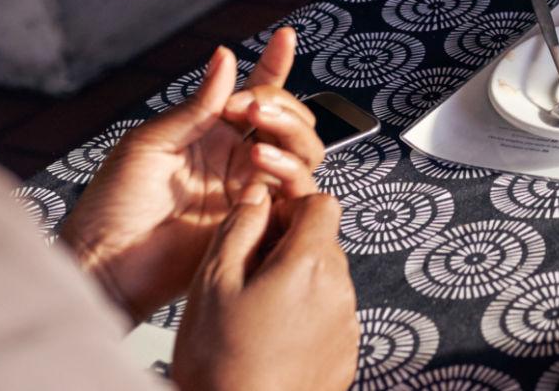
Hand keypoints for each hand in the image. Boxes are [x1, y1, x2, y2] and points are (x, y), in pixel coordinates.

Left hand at [60, 29, 324, 322]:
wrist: (106, 263)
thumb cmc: (114, 203)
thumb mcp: (151, 142)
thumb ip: (198, 106)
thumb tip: (226, 56)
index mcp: (212, 134)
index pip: (255, 93)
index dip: (275, 64)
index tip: (286, 36)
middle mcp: (237, 159)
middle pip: (289, 120)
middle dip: (281, 104)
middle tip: (251, 107)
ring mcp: (249, 190)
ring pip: (303, 151)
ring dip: (290, 133)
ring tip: (256, 139)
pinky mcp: (259, 222)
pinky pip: (296, 191)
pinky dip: (290, 171)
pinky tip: (261, 165)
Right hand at [169, 187, 359, 390]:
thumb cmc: (219, 363)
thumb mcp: (212, 284)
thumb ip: (239, 228)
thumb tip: (257, 195)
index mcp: (309, 264)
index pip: (321, 203)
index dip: (289, 208)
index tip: (263, 230)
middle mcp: (339, 290)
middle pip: (323, 242)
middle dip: (290, 248)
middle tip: (249, 277)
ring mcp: (346, 325)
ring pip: (326, 280)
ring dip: (298, 284)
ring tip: (256, 317)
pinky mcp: (345, 354)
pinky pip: (329, 316)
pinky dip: (306, 318)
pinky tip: (271, 342)